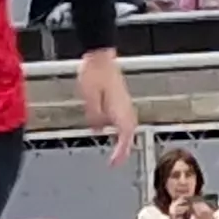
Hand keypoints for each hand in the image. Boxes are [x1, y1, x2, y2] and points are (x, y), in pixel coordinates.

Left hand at [75, 49, 134, 163]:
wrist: (99, 55)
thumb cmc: (94, 72)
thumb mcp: (89, 98)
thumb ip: (94, 116)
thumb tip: (97, 129)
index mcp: (119, 110)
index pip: (125, 137)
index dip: (120, 153)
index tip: (114, 163)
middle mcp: (125, 108)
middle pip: (128, 134)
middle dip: (124, 149)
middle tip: (116, 161)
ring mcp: (124, 102)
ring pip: (127, 126)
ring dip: (122, 139)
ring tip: (115, 150)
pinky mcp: (120, 98)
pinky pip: (122, 118)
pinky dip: (118, 127)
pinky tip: (107, 128)